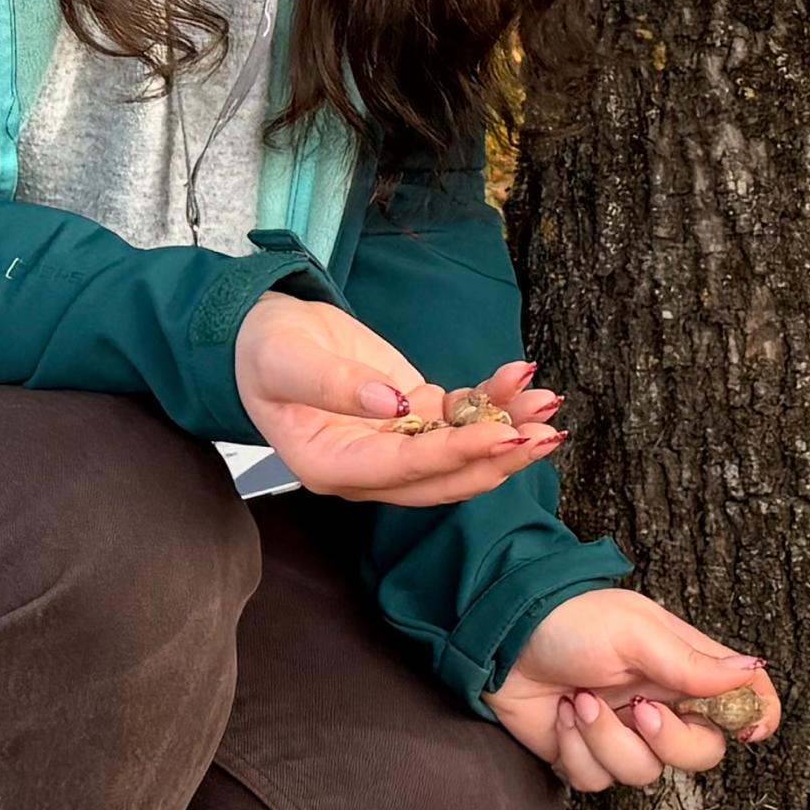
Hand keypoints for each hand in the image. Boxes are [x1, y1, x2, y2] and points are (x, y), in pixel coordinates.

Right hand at [236, 294, 566, 505]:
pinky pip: (459, 417)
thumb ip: (334, 384)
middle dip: (498, 457)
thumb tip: (390, 404)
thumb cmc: (264, 348)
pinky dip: (493, 402)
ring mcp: (393, 444)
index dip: (454, 455)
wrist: (262, 332)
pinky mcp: (411, 416)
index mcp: (330, 466)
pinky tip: (520, 381)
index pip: (401, 469)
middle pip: (443, 477)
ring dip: (507, 431)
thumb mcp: (287, 359)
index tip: (500, 437)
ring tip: (548, 404)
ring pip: (460, 451)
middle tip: (545, 434)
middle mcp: (367, 468)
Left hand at [488, 589, 778, 793]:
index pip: (743, 698)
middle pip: (701, 754)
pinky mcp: (587, 756)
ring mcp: (624, 734)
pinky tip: (562, 716)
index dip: (757, 717)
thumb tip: (751, 672)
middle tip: (638, 712)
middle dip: (671, 742)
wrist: (501, 639)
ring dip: (606, 740)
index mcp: (685, 668)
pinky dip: (576, 750)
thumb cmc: (571, 620)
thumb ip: (692, 663)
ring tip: (580, 700)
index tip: (750, 732)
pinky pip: (597, 780)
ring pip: (644, 774)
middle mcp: (662, 704)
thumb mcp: (636, 633)